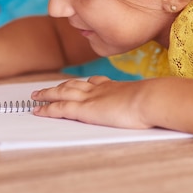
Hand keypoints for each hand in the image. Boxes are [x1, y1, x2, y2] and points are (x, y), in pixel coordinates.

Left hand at [31, 76, 151, 128]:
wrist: (151, 99)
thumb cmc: (155, 101)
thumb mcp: (149, 99)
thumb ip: (147, 101)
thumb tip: (157, 104)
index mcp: (114, 86)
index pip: (95, 82)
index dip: (84, 83)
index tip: (81, 83)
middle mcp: (98, 89)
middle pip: (72, 85)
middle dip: (58, 86)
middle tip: (46, 88)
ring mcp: (89, 98)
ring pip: (61, 93)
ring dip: (47, 94)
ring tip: (35, 96)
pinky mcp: (84, 110)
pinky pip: (60, 108)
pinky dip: (47, 109)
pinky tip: (38, 110)